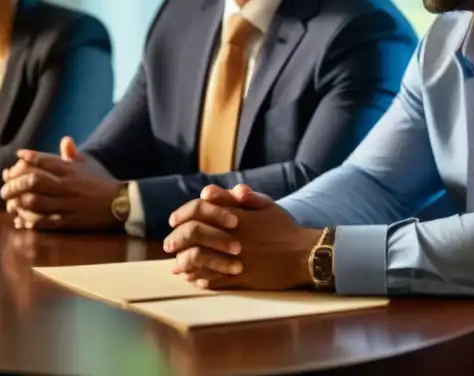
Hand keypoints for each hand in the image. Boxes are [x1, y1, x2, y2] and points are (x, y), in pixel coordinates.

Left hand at [0, 137, 121, 230]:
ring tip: (9, 203)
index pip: (46, 161)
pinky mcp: (68, 221)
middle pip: (34, 181)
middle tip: (5, 187)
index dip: (29, 157)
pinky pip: (43, 222)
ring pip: (35, 202)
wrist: (120, 204)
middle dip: (15, 183)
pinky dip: (28, 221)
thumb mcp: (91, 164)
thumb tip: (65, 140)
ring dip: (18, 202)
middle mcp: (67, 186)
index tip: (18, 155)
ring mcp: (67, 204)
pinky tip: (20, 220)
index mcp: (72, 171)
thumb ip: (74, 154)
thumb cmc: (102, 182)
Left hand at [163, 184, 322, 290]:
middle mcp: (231, 237)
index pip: (198, 210)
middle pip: (191, 235)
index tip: (173, 220)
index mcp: (236, 217)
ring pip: (198, 260)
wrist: (305, 255)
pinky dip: (201, 279)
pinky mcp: (240, 279)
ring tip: (178, 267)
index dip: (181, 214)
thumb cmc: (286, 228)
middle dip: (175, 240)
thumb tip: (212, 192)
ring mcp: (234, 259)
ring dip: (184, 263)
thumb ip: (240, 198)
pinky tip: (196, 279)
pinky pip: (213, 280)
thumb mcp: (267, 206)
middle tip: (168, 245)